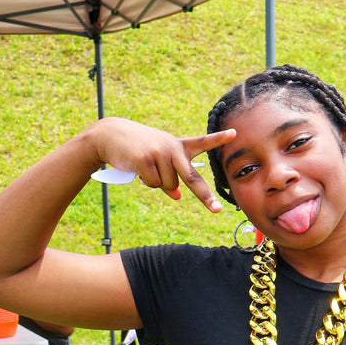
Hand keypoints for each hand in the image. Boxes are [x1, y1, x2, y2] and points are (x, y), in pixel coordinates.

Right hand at [88, 118, 235, 212]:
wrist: (111, 135)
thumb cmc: (139, 148)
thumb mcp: (158, 159)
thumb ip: (171, 176)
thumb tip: (177, 196)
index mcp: (179, 147)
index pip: (202, 142)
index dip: (218, 138)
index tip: (234, 133)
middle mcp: (173, 149)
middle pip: (192, 178)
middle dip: (205, 196)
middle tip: (217, 211)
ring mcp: (160, 154)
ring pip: (168, 186)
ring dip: (157, 183)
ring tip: (146, 166)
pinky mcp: (145, 159)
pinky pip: (153, 184)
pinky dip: (146, 182)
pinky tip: (137, 167)